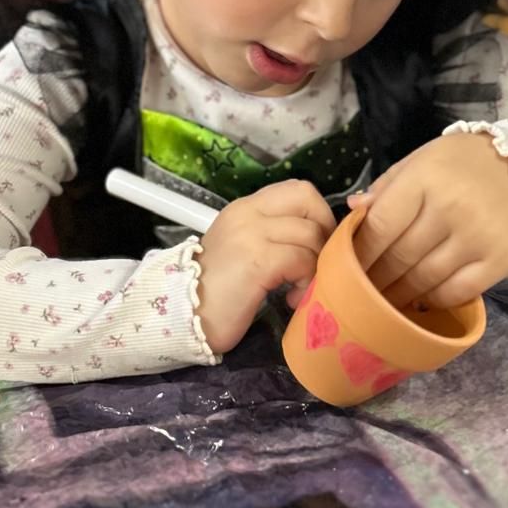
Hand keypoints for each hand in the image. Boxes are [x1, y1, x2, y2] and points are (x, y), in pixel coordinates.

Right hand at [197, 180, 335, 354]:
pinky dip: (305, 281)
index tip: (316, 246)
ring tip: (298, 289)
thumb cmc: (214, 293)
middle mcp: (247, 213)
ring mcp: (251, 234)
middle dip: (324, 232)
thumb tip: (315, 240)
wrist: (183, 318)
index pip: (297, 189)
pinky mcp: (257, 260)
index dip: (319, 215)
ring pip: (310, 234)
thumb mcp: (240, 250)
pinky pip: (301, 260)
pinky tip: (291, 299)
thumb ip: (270, 236)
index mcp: (244, 208)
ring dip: (315, 265)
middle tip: (316, 263)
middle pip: (309, 200)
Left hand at [350, 133, 507, 310]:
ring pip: (424, 279)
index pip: (381, 226)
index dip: (359, 252)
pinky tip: (420, 299)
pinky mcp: (500, 261)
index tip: (346, 267)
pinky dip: (433, 299)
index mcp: (425, 178)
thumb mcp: (422, 161)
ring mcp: (477, 237)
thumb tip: (354, 210)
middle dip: (374, 279)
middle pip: (400, 257)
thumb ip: (387, 186)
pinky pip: (456, 291)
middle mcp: (451, 208)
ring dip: (399, 294)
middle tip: (360, 292)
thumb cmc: (463, 164)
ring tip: (383, 300)